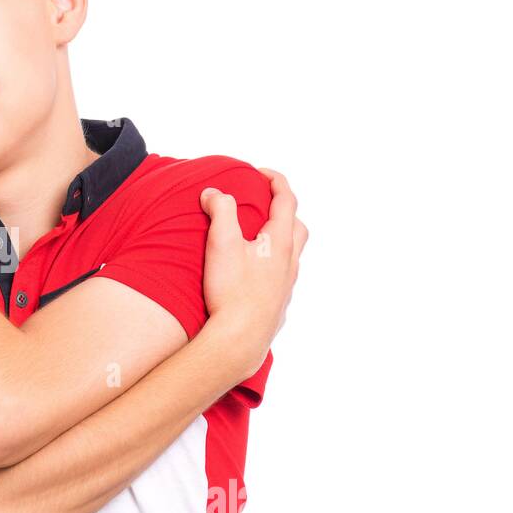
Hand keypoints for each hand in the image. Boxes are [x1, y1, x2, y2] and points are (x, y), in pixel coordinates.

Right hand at [199, 169, 307, 379]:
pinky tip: (256, 275)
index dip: (276, 181)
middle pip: (298, 227)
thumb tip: (214, 192)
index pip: (286, 200)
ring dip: (281, 241)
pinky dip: (274, 267)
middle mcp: (289, 262)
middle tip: (265, 207)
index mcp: (279, 242)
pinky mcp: (279, 306)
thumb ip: (220, 211)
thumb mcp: (221, 243)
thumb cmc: (231, 292)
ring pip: (293, 255)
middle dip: (285, 211)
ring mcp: (287, 286)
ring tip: (258, 240)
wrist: (240, 339)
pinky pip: (283, 279)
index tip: (261, 173)